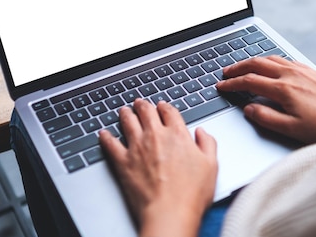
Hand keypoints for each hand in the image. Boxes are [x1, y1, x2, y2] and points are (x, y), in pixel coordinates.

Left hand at [100, 99, 217, 236]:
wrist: (170, 212)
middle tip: (139, 103)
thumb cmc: (191, 194)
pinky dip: (106, 137)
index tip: (162, 106)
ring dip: (126, 114)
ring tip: (124, 111)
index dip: (165, 107)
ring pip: (128, 122)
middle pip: (146, 112)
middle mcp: (156, 136)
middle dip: (142, 105)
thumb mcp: (211, 166)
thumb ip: (208, 144)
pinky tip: (103, 133)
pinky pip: (111, 144)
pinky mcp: (123, 162)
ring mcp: (137, 148)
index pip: (169, 112)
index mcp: (178, 135)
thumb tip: (202, 133)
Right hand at [217, 56, 315, 143]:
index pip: (249, 82)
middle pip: (256, 63)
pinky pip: (284, 59)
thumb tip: (249, 109)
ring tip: (243, 66)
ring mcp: (301, 70)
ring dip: (252, 61)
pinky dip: (269, 60)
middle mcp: (290, 74)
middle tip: (226, 72)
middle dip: (238, 66)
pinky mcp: (311, 70)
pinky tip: (270, 66)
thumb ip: (266, 118)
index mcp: (283, 89)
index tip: (221, 86)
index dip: (232, 84)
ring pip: (270, 58)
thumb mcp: (292, 130)